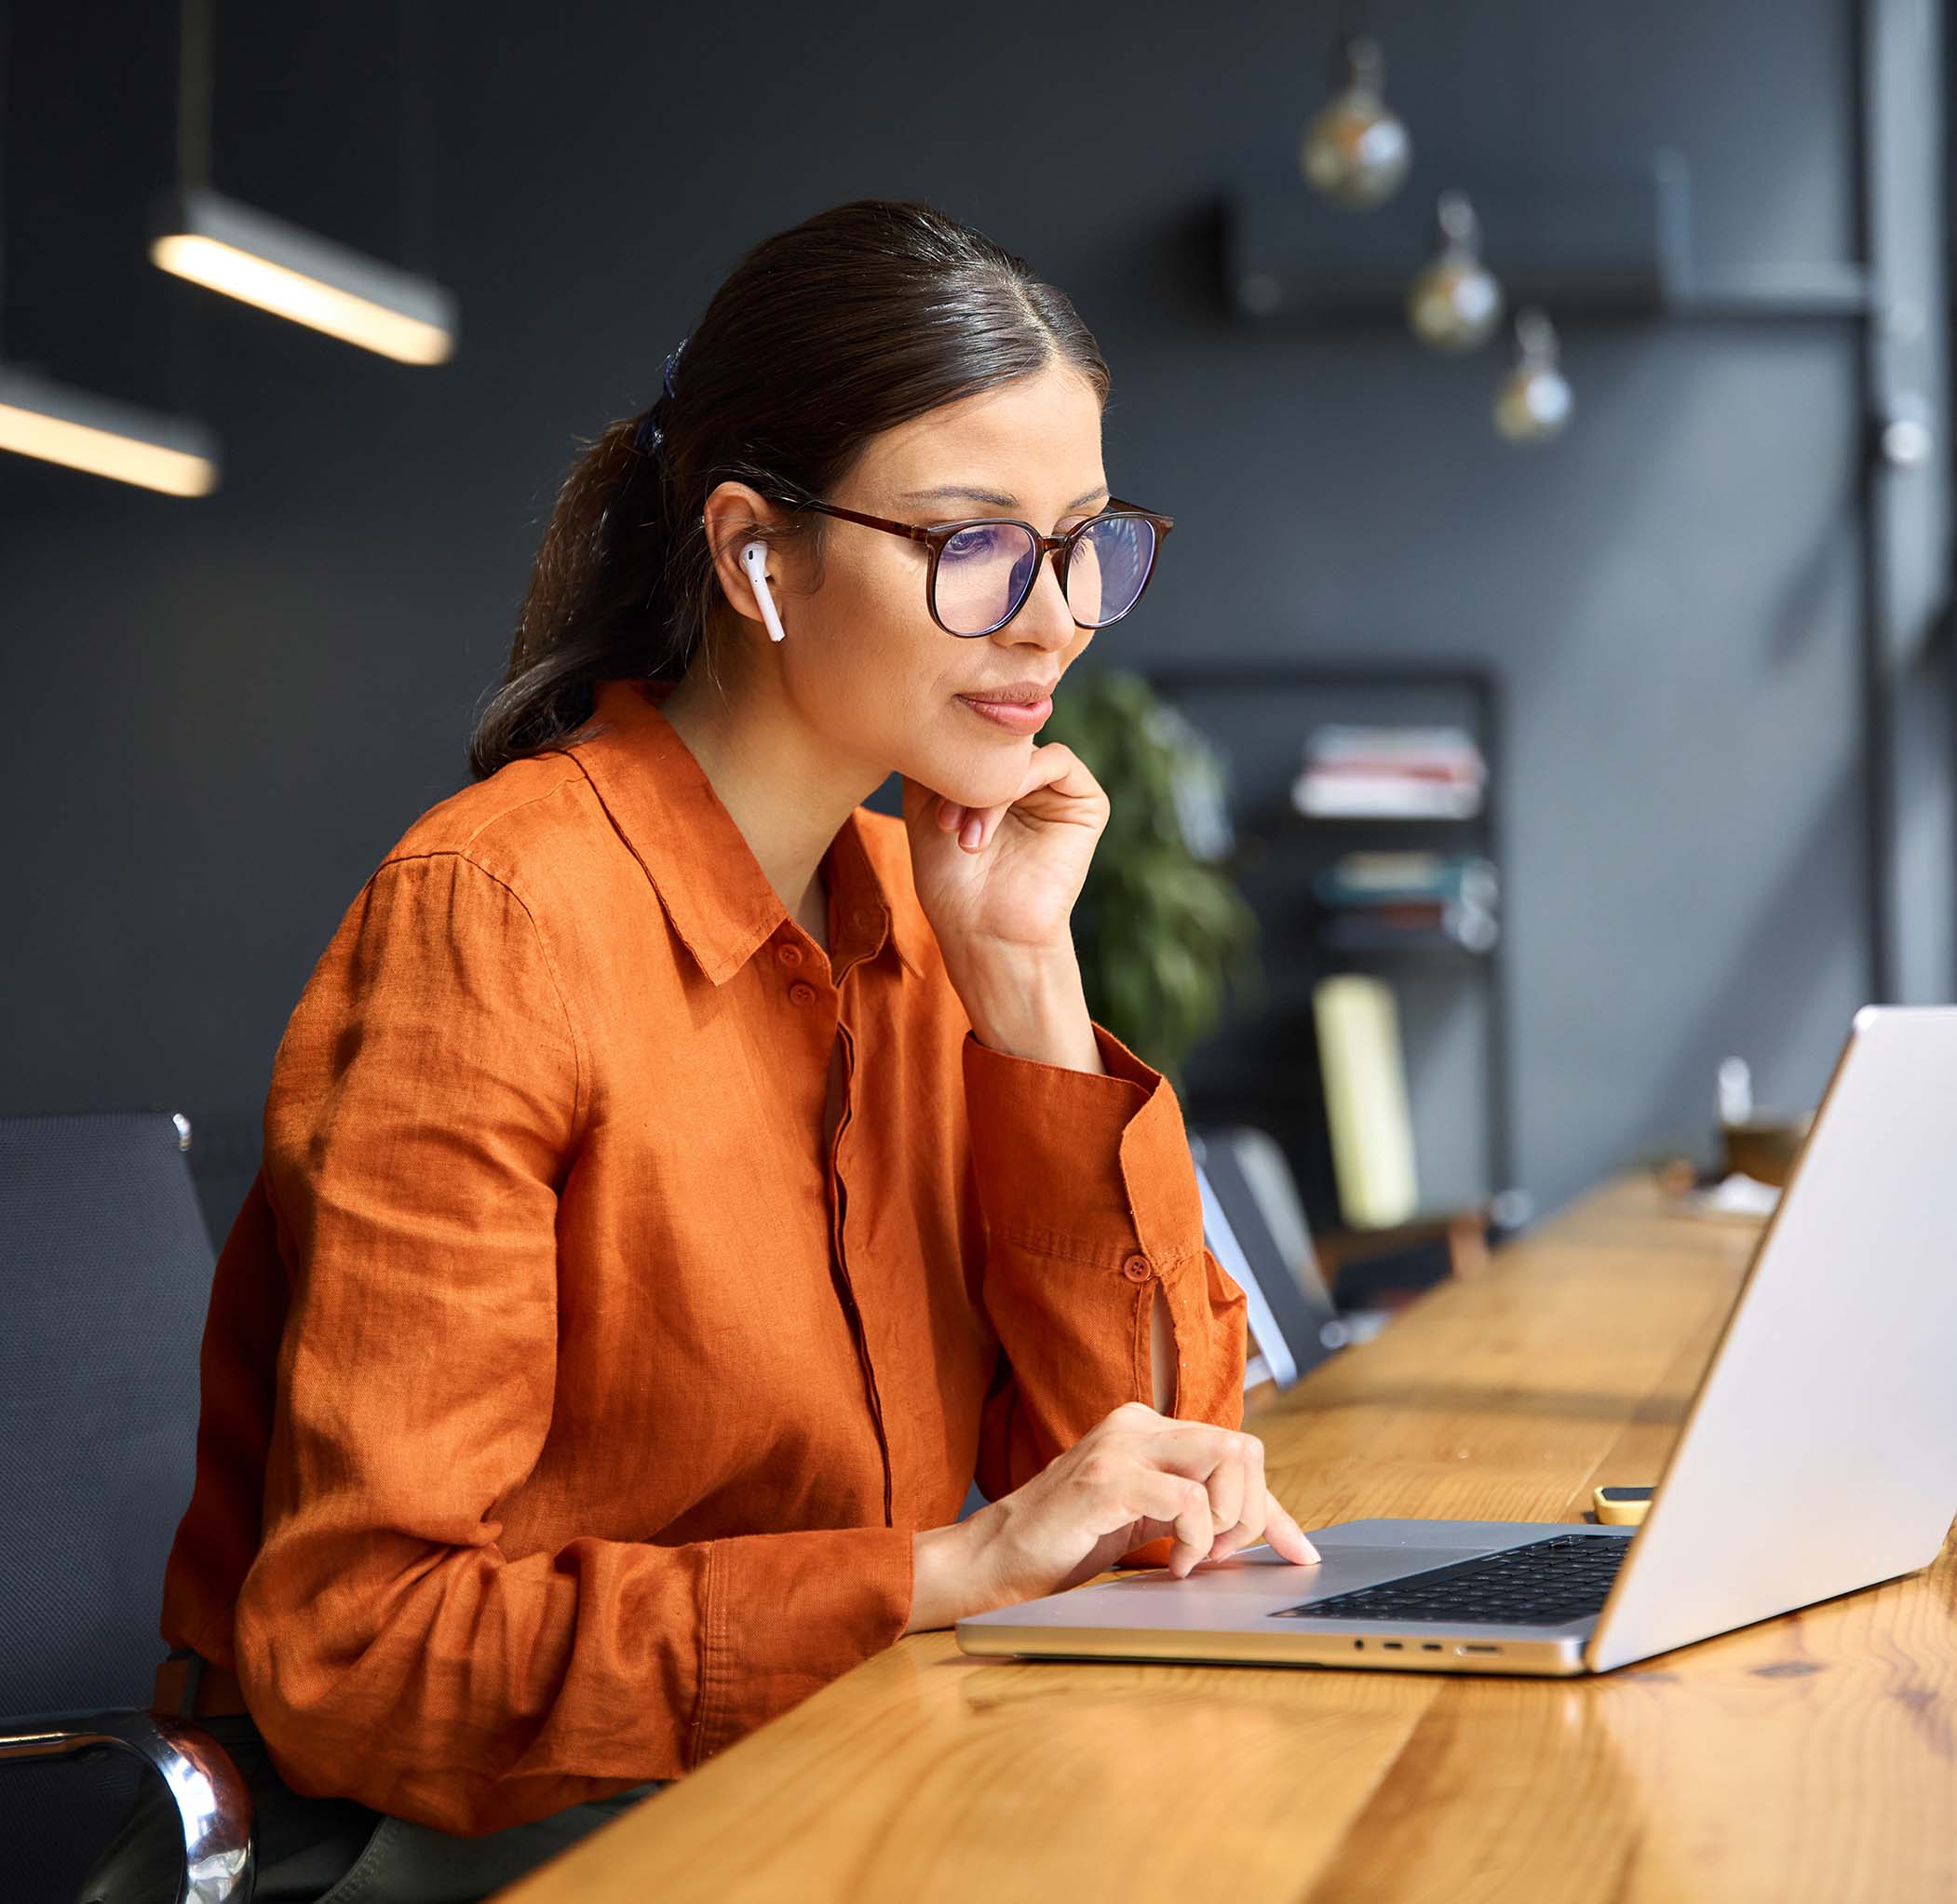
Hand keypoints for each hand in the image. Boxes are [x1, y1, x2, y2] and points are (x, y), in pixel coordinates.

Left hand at [898, 744, 1108, 967]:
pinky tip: (1001, 810)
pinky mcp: (1086, 801)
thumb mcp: (924, 803)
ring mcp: (1056, 788)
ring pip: (1022, 752)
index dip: (946, 754)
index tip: (923, 800)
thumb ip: (934, 754)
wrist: (982, 929)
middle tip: (944, 818)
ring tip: (967, 833)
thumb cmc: (951, 880)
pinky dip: (1024, 777)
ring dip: (989, 788)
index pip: (975, 733)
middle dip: (965, 774)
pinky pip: (1057, 760)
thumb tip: (938, 703)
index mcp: (992, 777)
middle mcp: (1025, 779)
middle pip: (996, 741)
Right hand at [913, 1402, 1319, 1627]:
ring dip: (1227, 1522)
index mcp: (1146, 1428)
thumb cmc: (1068, 1543)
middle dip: (1252, 1511)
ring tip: (1197, 1558)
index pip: (1236, 1452)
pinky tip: (1173, 1565)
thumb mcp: (1146, 1522)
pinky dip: (1196, 1540)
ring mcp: (1121, 1446)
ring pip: (1226, 1460)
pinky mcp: (1108, 1479)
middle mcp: (1137, 1424)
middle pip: (1242, 1448)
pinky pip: (1189, 1500)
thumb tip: (1268, 1534)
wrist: (996, 1559)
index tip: (1299, 1552)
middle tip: (1222, 1556)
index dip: (1274, 1508)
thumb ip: (1195, 1513)